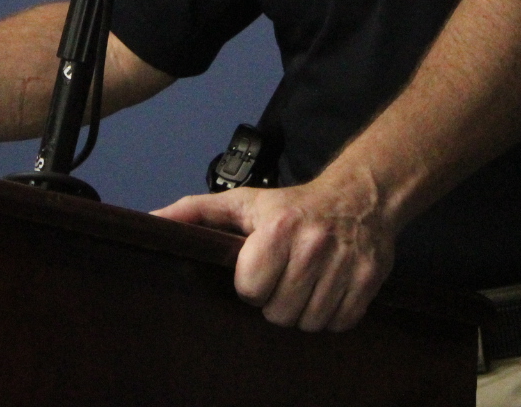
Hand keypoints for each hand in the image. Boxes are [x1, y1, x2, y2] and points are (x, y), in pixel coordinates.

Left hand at [152, 177, 397, 332]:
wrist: (357, 197)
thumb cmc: (291, 206)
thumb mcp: (241, 203)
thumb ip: (194, 213)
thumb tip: (151, 222)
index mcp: (278, 228)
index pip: (251, 289)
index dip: (250, 285)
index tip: (258, 269)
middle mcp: (314, 245)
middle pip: (280, 312)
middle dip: (276, 301)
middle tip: (283, 279)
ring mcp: (345, 264)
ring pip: (310, 323)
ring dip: (304, 311)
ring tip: (304, 285)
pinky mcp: (370, 280)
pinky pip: (341, 323)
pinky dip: (332, 314)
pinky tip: (327, 290)